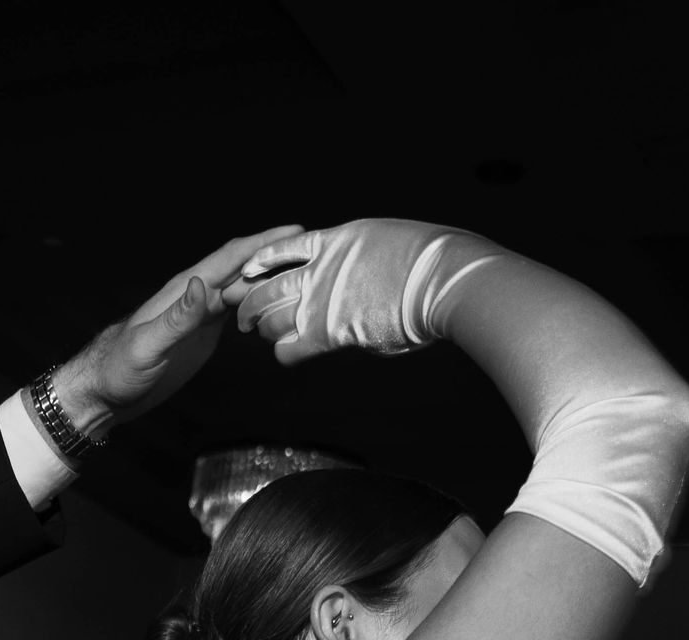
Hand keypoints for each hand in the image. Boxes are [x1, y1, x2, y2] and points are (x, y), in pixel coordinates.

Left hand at [45, 226, 306, 436]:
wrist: (105, 393)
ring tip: (309, 272)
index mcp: (184, 289)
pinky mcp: (203, 331)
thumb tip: (203, 283)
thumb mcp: (149, 345)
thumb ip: (178, 317)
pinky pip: (237, 308)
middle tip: (318, 252)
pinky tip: (279, 304)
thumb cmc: (120, 370)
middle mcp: (196, 294)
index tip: (297, 231)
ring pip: (244, 285)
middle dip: (278, 254)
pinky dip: (260, 301)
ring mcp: (201, 312)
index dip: (263, 242)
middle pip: (244, 266)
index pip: (230, 257)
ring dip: (273, 277)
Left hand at [229, 219, 488, 368]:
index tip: (251, 276)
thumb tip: (355, 277)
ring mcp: (322, 296)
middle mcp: (321, 266)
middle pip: (265, 284)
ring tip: (257, 332)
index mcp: (334, 239)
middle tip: (243, 314)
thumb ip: (358, 263)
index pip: (280, 250)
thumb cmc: (428, 266)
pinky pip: (289, 346)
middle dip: (249, 300)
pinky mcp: (329, 330)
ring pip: (269, 316)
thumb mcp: (383, 247)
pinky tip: (281, 350)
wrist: (446, 277)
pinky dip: (282, 350)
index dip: (261, 264)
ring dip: (261, 327)